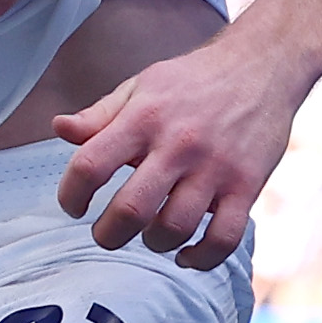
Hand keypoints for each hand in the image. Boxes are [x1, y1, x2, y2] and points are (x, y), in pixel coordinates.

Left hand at [50, 38, 299, 269]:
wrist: (262, 65)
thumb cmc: (195, 80)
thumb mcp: (142, 87)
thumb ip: (100, 114)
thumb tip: (59, 129)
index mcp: (144, 118)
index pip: (89, 166)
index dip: (70, 195)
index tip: (73, 206)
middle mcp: (178, 144)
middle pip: (131, 209)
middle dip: (108, 234)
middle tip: (106, 234)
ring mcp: (216, 167)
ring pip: (175, 228)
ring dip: (153, 243)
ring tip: (149, 235)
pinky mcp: (247, 185)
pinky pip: (224, 237)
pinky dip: (201, 257)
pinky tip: (187, 254)